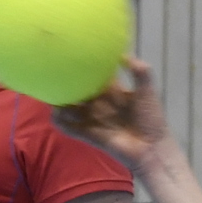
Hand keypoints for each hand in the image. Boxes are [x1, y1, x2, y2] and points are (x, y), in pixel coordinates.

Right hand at [54, 57, 169, 167]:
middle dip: (69, 84)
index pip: (96, 77)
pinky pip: (72, 129)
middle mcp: (101, 104)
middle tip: (54, 72)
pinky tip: (55, 115)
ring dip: (61, 104)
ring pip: (72, 110)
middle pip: (81, 92)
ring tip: (49, 94)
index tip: (74, 56)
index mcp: (114, 92)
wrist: (153, 148)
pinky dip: (62, 123)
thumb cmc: (151, 118)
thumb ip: (139, 71)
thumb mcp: (147, 91)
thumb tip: (121, 54)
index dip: (87, 68)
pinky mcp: (91, 135)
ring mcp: (94, 120)